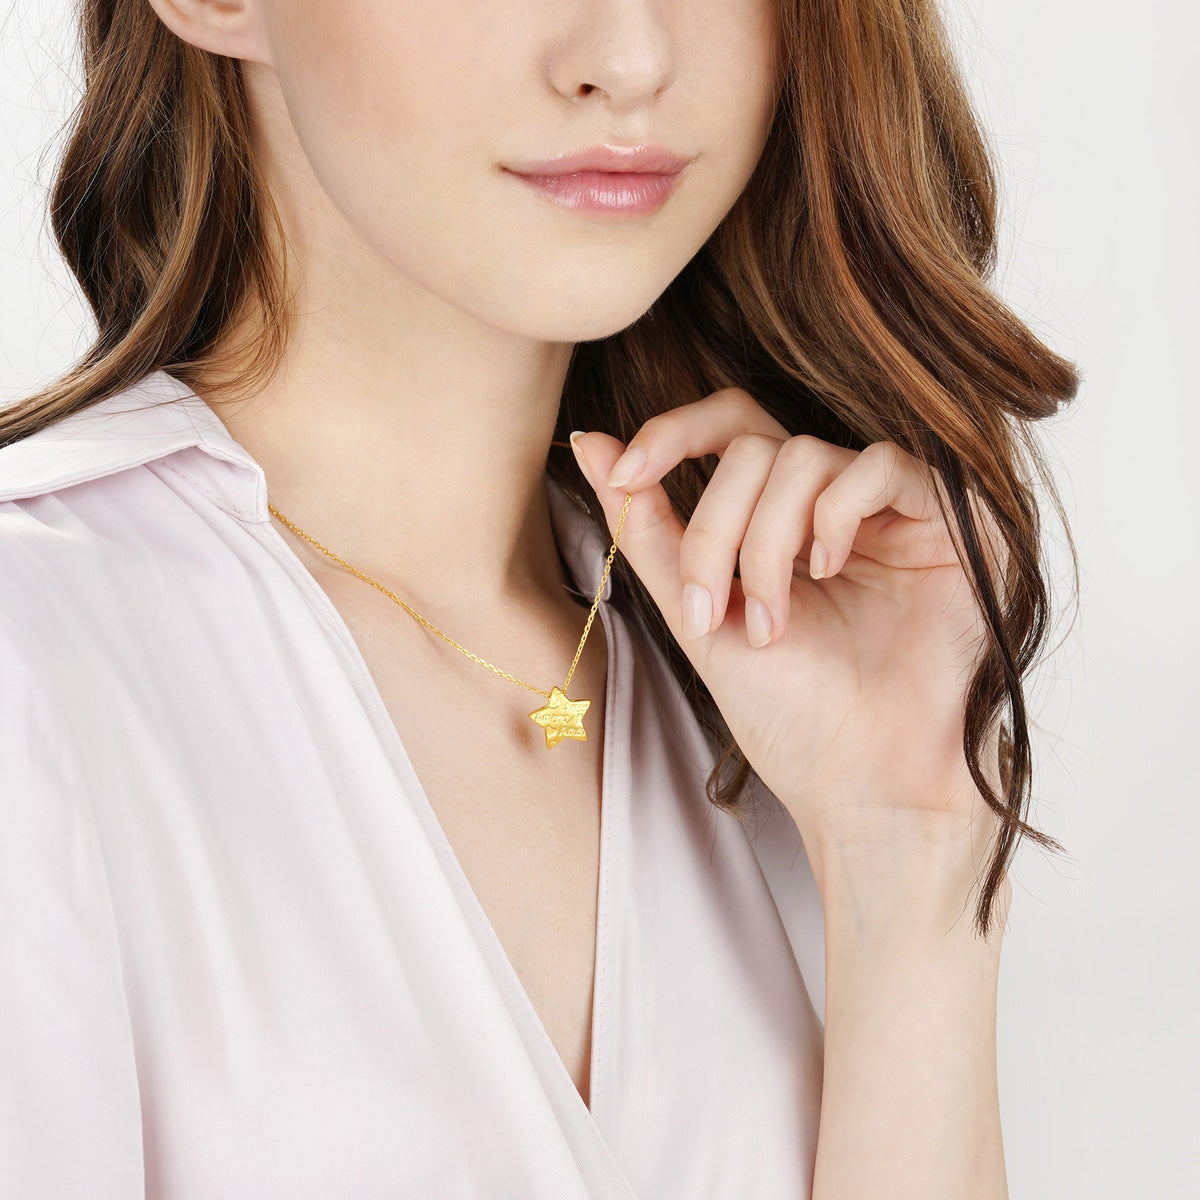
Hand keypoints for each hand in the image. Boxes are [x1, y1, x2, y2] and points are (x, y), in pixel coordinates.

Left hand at [570, 388, 1005, 853]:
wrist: (862, 783)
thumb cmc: (789, 714)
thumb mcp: (698, 613)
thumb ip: (649, 530)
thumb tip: (591, 443)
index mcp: (780, 520)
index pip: (730, 430)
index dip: (671, 433)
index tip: (620, 473)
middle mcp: (835, 505)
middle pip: (752, 447)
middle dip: (712, 528)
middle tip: (708, 609)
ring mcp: (892, 510)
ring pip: (802, 456)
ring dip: (765, 543)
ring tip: (771, 621)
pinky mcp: (950, 519)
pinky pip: (880, 465)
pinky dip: (835, 516)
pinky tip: (829, 571)